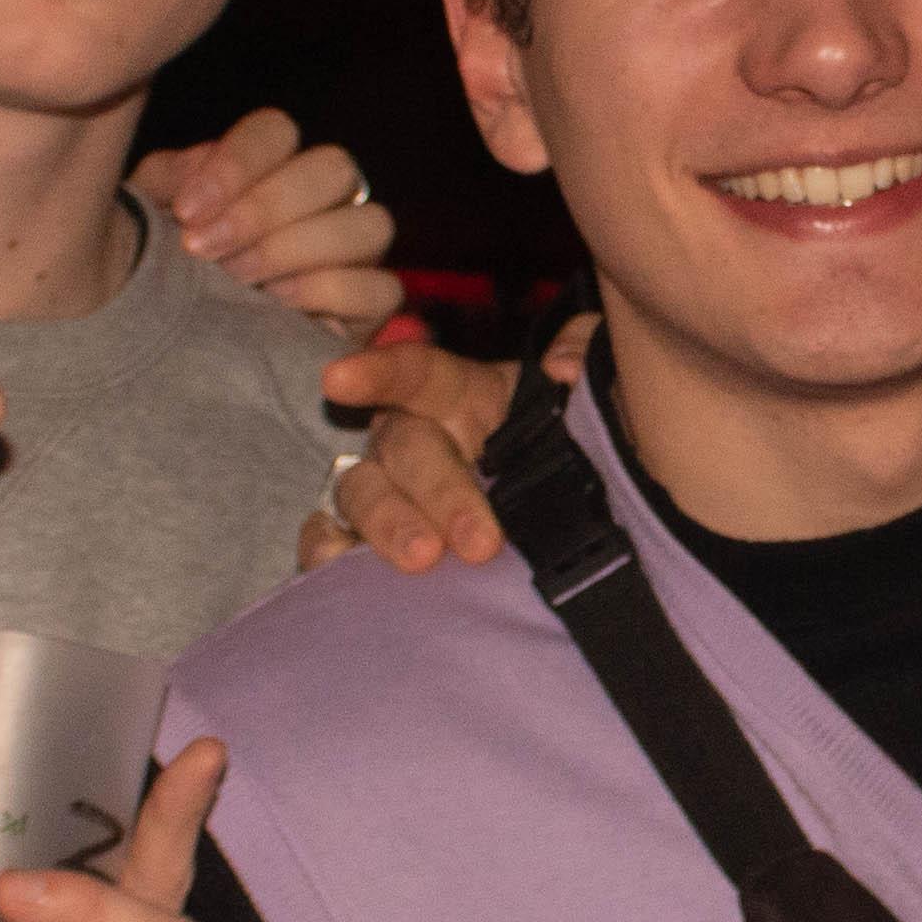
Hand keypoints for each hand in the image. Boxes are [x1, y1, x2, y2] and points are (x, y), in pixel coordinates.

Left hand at [140, 107, 401, 331]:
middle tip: (204, 249)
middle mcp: (324, 199)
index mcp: (271, 165)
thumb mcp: (149, 219)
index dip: (235, 164)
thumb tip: (200, 164)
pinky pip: (380, 288)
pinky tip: (277, 306)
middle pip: (333, 167)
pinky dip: (329, 292)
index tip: (184, 211)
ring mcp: (356, 251)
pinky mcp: (371, 307)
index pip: (276, 131)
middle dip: (264, 208)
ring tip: (237, 280)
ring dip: (296, 248)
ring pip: (368, 224)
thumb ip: (167, 179)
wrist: (167, 343)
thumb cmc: (163, 269)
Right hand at [299, 315, 592, 575]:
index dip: (377, 373)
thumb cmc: (581, 456)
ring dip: (387, 526)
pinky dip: (326, 553)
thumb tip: (563, 367)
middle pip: (402, 448)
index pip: (414, 372)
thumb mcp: (595, 399)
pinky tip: (338, 564)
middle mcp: (414, 441)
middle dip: (437, 490)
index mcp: (462, 397)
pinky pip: (331, 545)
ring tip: (425, 560)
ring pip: (362, 494)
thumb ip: (587, 357)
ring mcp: (389, 495)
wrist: (586, 538)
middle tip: (480, 541)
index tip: (336, 380)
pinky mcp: (373, 549)